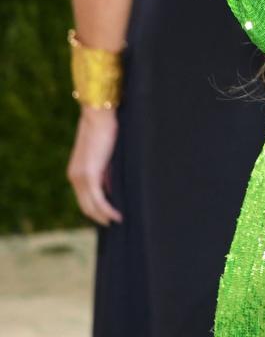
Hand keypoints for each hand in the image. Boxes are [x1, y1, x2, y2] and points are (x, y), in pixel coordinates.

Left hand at [67, 107, 122, 225]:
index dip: (95, 210)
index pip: (84, 199)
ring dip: (104, 216)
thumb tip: (111, 187)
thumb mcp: (102, 154)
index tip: (108, 216)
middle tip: (114, 222)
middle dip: (99, 217)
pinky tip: (117, 216)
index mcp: (75, 173)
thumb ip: (104, 171)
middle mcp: (75, 177)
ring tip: (118, 220)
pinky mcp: (90, 175)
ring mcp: (80, 177)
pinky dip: (107, 210)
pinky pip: (99, 200)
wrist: (97, 115)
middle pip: (86, 206)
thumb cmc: (103, 129)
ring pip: (91, 206)